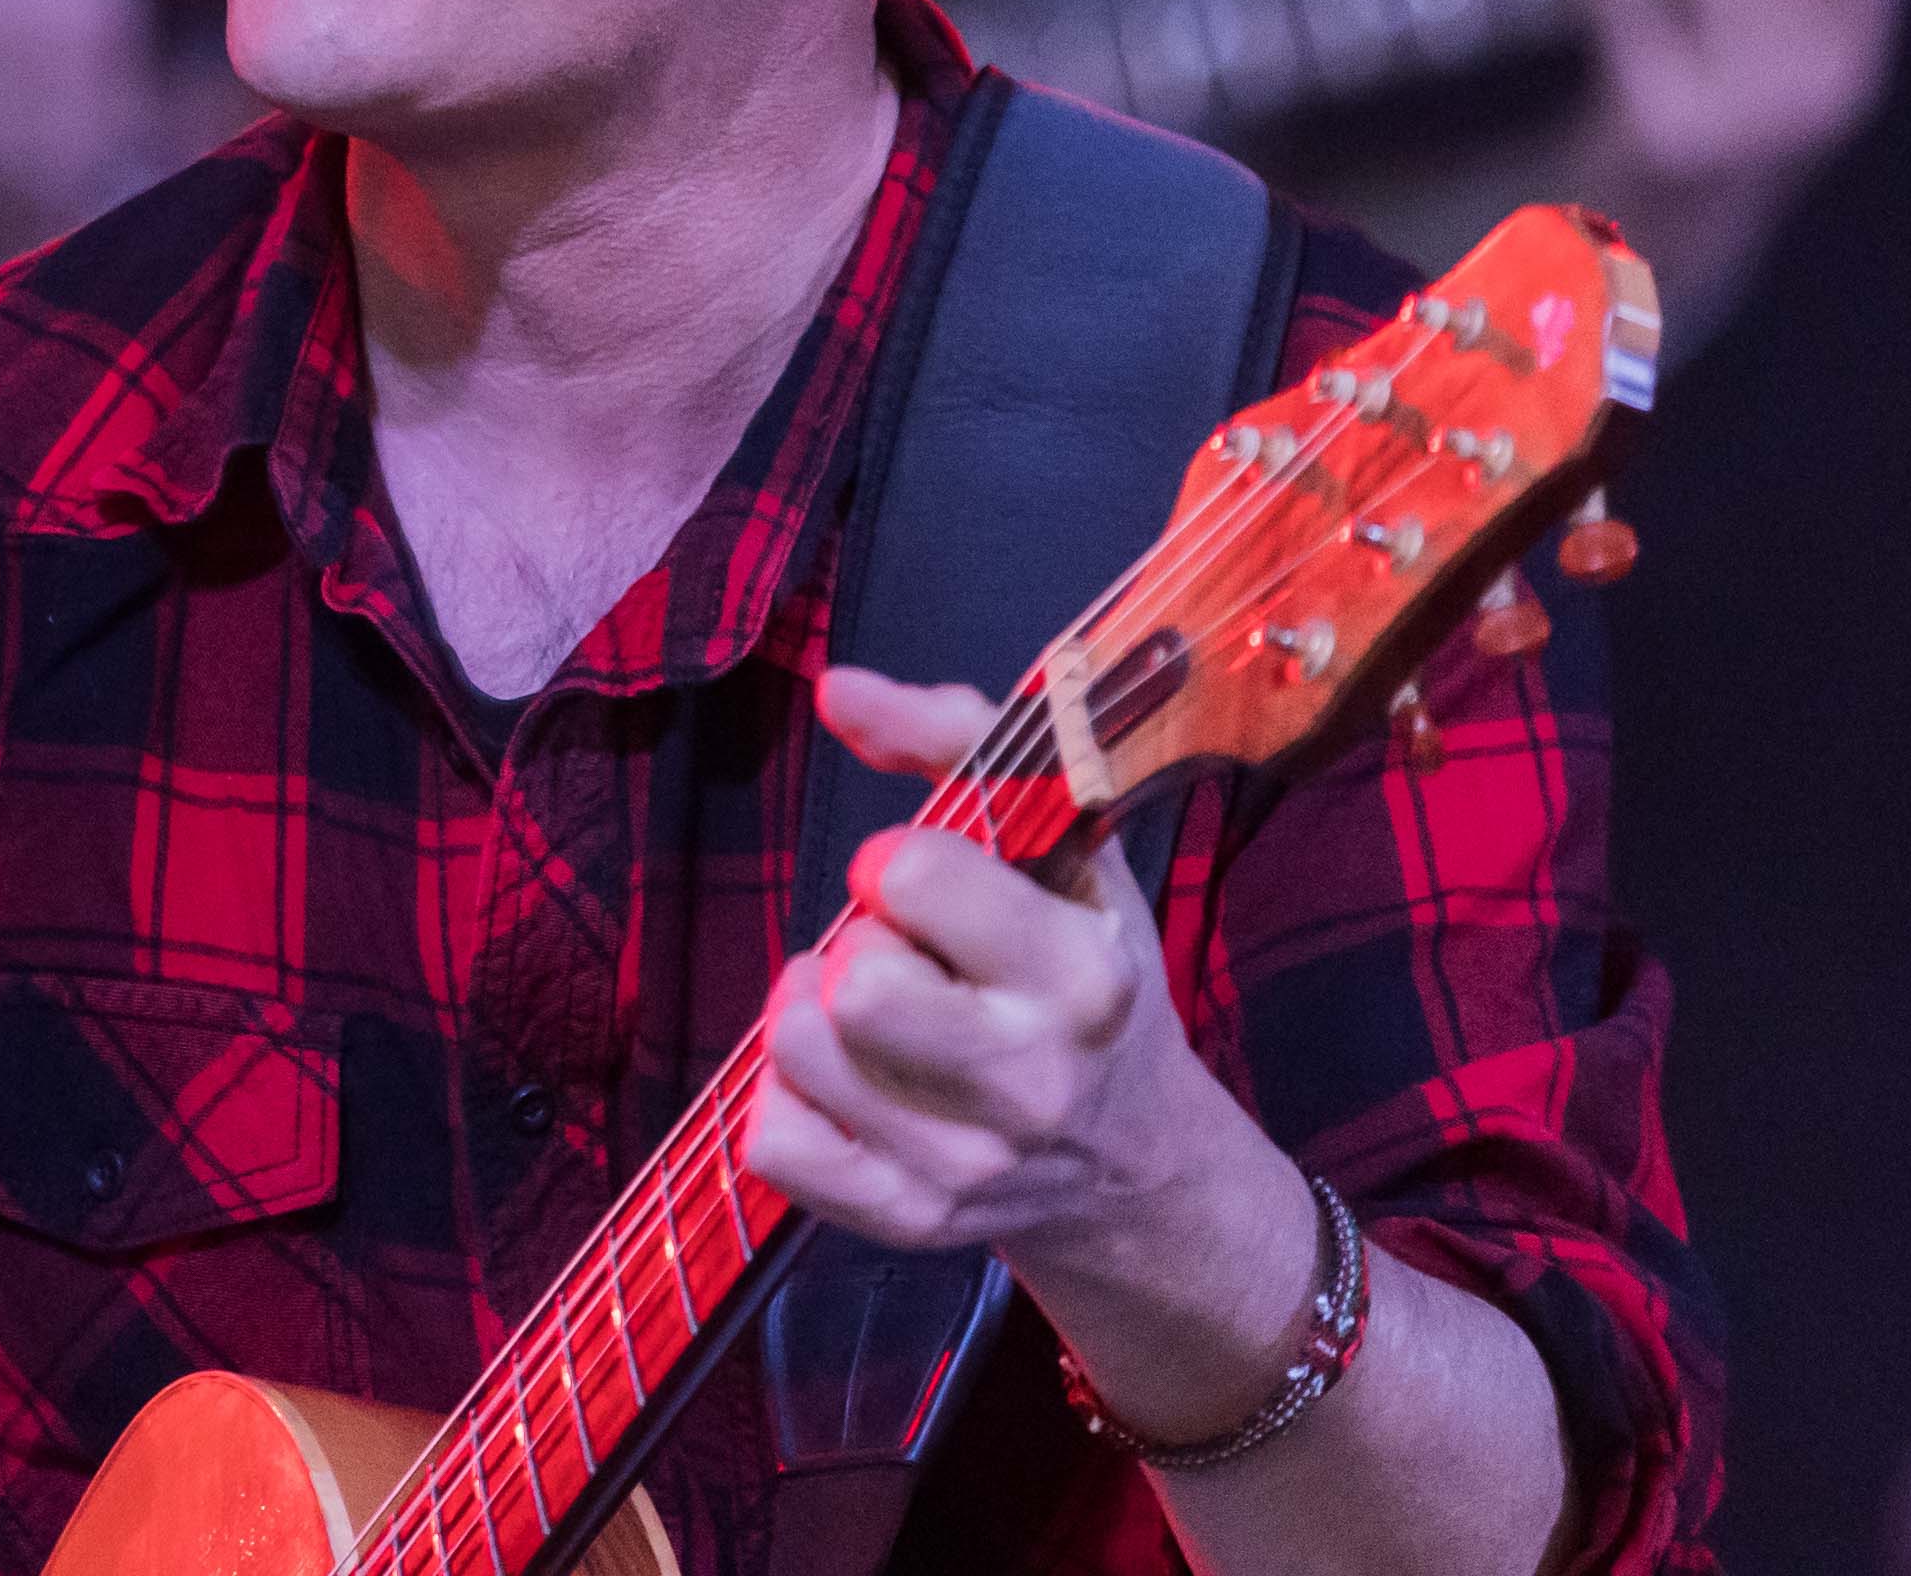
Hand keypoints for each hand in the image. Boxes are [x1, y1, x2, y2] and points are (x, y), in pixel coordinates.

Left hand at [741, 668, 1228, 1265]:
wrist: (1137, 1165)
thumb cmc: (1080, 974)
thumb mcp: (1062, 847)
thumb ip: (953, 738)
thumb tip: (836, 688)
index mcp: (1080, 971)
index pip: (911, 875)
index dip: (897, 864)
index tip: (929, 886)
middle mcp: (1030, 1078)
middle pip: (851, 985)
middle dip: (853, 949)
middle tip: (899, 958)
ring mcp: (966, 1164)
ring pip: (794, 1050)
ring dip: (809, 1016)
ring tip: (874, 1017)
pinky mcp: (907, 1222)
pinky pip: (774, 1144)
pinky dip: (785, 1103)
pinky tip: (847, 1086)